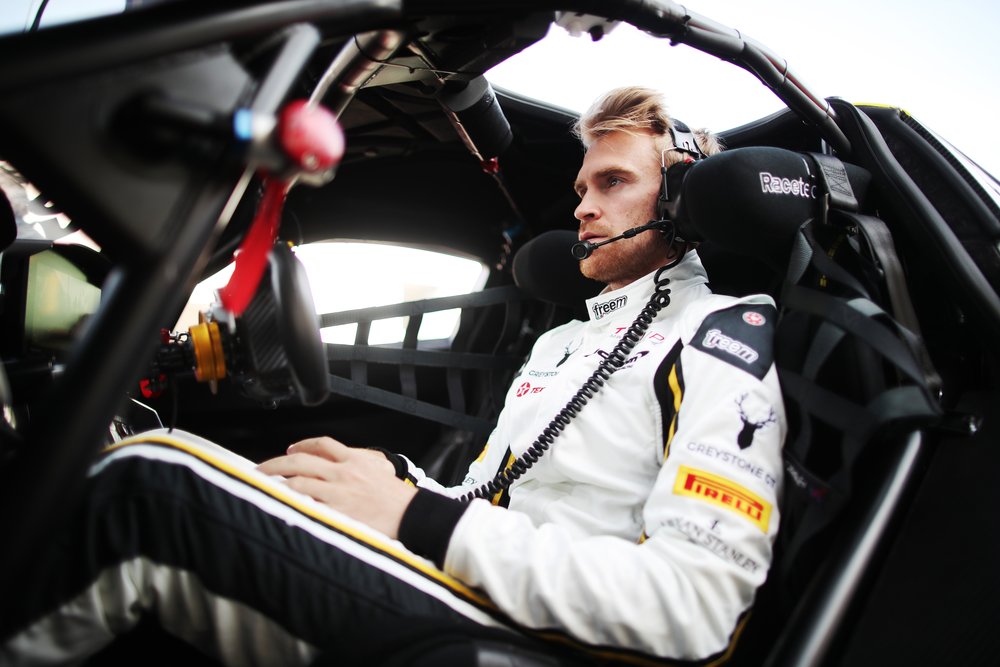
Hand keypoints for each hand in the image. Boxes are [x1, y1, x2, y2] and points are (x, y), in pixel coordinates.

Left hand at [256, 436, 416, 538]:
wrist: (411, 514)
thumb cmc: (398, 498)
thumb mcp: (383, 469)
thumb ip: (364, 461)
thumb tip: (350, 459)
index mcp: (355, 459)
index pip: (323, 444)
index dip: (302, 444)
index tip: (291, 449)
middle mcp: (344, 472)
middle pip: (301, 460)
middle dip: (276, 462)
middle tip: (262, 469)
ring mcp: (338, 491)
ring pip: (298, 480)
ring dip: (276, 481)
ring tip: (264, 486)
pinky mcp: (337, 509)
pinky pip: (306, 502)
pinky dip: (290, 500)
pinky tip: (279, 502)